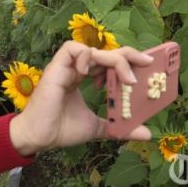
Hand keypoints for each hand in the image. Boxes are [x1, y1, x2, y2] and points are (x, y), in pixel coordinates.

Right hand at [9, 41, 153, 155]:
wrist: (40, 137)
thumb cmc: (62, 129)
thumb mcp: (98, 127)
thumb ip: (120, 127)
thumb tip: (146, 133)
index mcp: (83, 78)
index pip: (108, 61)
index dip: (127, 61)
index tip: (147, 68)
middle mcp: (76, 69)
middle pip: (105, 52)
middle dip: (128, 55)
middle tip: (147, 64)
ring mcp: (66, 67)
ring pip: (93, 49)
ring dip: (113, 59)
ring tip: (127, 78)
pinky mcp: (56, 68)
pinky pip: (72, 49)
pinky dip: (86, 56)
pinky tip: (92, 73)